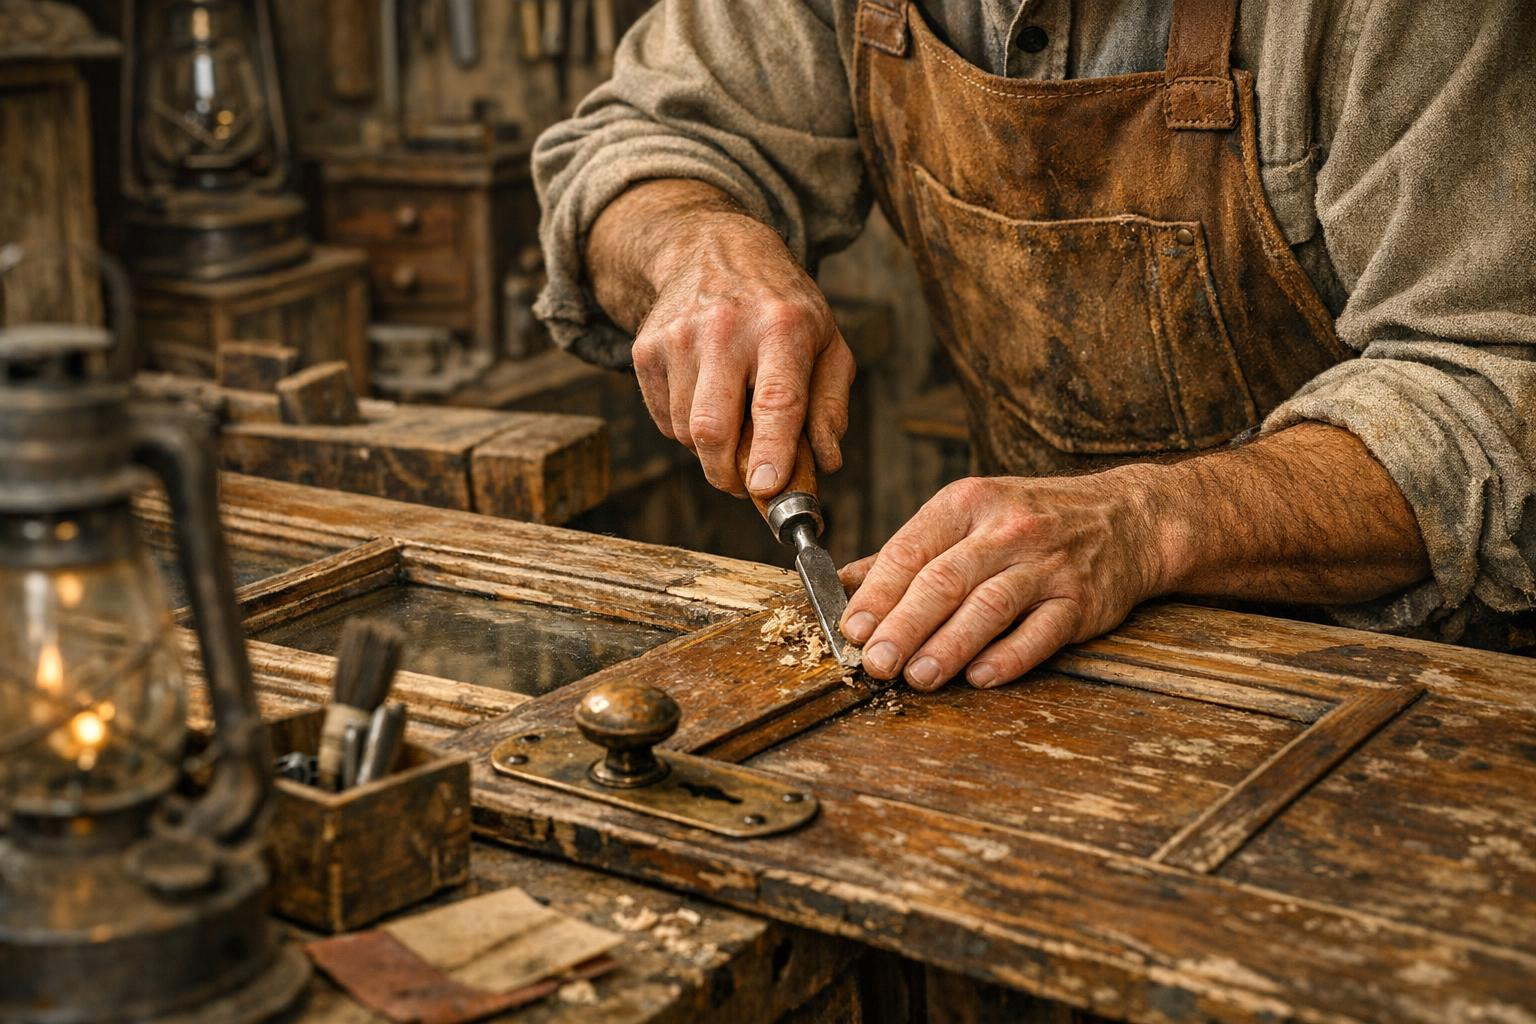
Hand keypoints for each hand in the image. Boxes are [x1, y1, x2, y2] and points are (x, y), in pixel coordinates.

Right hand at [630, 214, 854, 497]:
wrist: (713, 250)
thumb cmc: (782, 309)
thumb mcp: (826, 343)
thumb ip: (830, 406)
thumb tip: (825, 463)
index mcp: (782, 327)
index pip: (776, 400)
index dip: (772, 451)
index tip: (767, 489)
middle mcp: (726, 329)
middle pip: (713, 429)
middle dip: (728, 474)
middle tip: (747, 484)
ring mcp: (678, 337)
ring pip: (686, 432)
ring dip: (711, 449)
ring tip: (733, 419)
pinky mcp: (645, 348)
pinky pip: (664, 420)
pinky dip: (687, 428)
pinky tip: (706, 397)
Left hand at [838, 471, 1167, 690]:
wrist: (1127, 518)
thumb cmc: (1031, 520)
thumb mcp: (967, 516)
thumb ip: (907, 553)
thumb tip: (844, 585)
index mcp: (967, 504)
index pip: (911, 550)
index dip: (877, 594)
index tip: (851, 629)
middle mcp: (1006, 530)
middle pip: (944, 581)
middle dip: (904, 626)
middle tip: (876, 663)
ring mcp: (1047, 565)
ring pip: (989, 606)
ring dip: (949, 647)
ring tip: (918, 678)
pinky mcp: (1081, 600)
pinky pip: (1042, 632)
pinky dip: (1010, 656)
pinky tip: (981, 677)